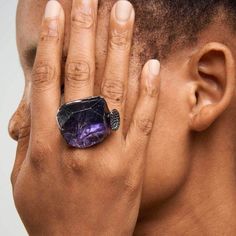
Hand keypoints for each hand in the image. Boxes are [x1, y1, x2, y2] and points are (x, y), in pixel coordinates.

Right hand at [11, 0, 159, 234]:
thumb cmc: (48, 214)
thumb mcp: (24, 178)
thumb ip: (30, 140)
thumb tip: (32, 109)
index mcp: (45, 144)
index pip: (48, 79)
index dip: (54, 43)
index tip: (59, 12)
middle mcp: (76, 141)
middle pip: (81, 75)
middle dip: (86, 32)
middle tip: (91, 0)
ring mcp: (107, 152)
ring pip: (115, 89)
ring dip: (120, 48)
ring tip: (124, 14)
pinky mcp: (132, 164)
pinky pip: (142, 120)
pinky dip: (147, 90)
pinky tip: (151, 63)